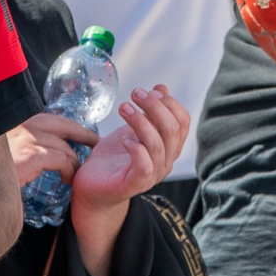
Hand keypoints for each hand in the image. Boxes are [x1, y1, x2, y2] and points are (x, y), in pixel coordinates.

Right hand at [9, 113, 97, 187]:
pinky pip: (62, 161)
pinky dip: (69, 170)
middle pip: (65, 126)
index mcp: (20, 120)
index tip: (87, 134)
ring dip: (74, 163)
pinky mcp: (31, 155)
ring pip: (65, 148)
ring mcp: (28, 138)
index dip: (73, 127)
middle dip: (84, 135)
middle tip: (96, 144)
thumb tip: (39, 149)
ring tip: (75, 174)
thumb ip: (23, 143)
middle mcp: (25, 124)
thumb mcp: (7, 147)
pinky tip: (67, 179)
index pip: (53, 119)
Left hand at [72, 86, 189, 211]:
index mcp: (169, 147)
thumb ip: (149, 112)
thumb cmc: (113, 158)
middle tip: (135, 93)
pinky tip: (123, 138)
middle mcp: (165, 162)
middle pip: (172, 129)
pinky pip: (144, 165)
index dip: (170, 103)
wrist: (92, 187)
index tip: (151, 90)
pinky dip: (136, 148)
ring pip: (157, 144)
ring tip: (123, 107)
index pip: (183, 121)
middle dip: (155, 106)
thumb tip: (161, 88)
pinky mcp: (134, 185)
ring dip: (140, 121)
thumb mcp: (132, 128)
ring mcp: (152, 175)